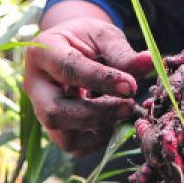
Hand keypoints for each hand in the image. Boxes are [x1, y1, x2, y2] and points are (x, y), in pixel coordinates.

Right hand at [23, 17, 153, 156]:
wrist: (73, 49)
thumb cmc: (87, 40)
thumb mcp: (104, 36)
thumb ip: (123, 52)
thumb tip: (150, 62)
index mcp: (42, 53)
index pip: (68, 69)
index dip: (101, 80)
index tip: (131, 86)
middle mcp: (34, 86)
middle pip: (55, 112)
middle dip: (97, 114)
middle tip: (130, 106)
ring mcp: (40, 111)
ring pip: (63, 136)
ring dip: (100, 129)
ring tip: (123, 111)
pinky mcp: (54, 129)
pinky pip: (75, 146)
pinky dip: (100, 139)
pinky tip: (114, 120)